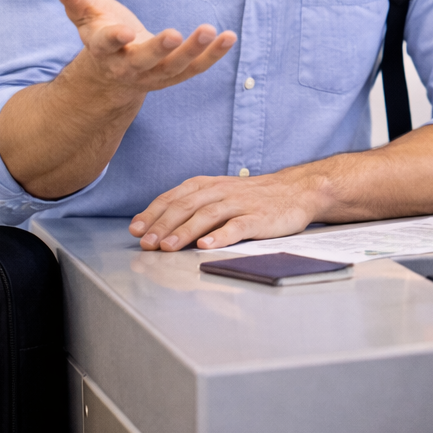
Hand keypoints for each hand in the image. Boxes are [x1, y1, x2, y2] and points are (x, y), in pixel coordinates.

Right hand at [49, 0, 236, 97]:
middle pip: (144, 61)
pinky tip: (230, 37)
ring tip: (210, 31)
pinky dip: (214, 55)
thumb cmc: (100, 33)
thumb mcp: (84, 14)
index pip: (105, 45)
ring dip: (194, 52)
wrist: (113, 74)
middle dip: (159, 49)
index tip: (123, 31)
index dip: (113, 39)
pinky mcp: (175, 74)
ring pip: (175, 68)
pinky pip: (197, 68)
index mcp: (103, 50)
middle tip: (175, 34)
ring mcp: (154, 74)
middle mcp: (128, 67)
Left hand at [129, 171, 324, 250]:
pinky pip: (238, 226)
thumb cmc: (253, 196)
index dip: (154, 213)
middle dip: (163, 225)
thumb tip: (157, 226)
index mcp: (209, 185)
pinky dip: (222, 235)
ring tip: (168, 247)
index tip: (136, 229)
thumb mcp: (221, 193)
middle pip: (187, 206)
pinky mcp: (260, 217)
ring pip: (209, 214)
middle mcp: (222, 191)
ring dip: (186, 231)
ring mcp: (242, 204)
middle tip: (146, 243)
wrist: (297, 190)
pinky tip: (208, 245)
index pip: (175, 197)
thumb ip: (193, 205)